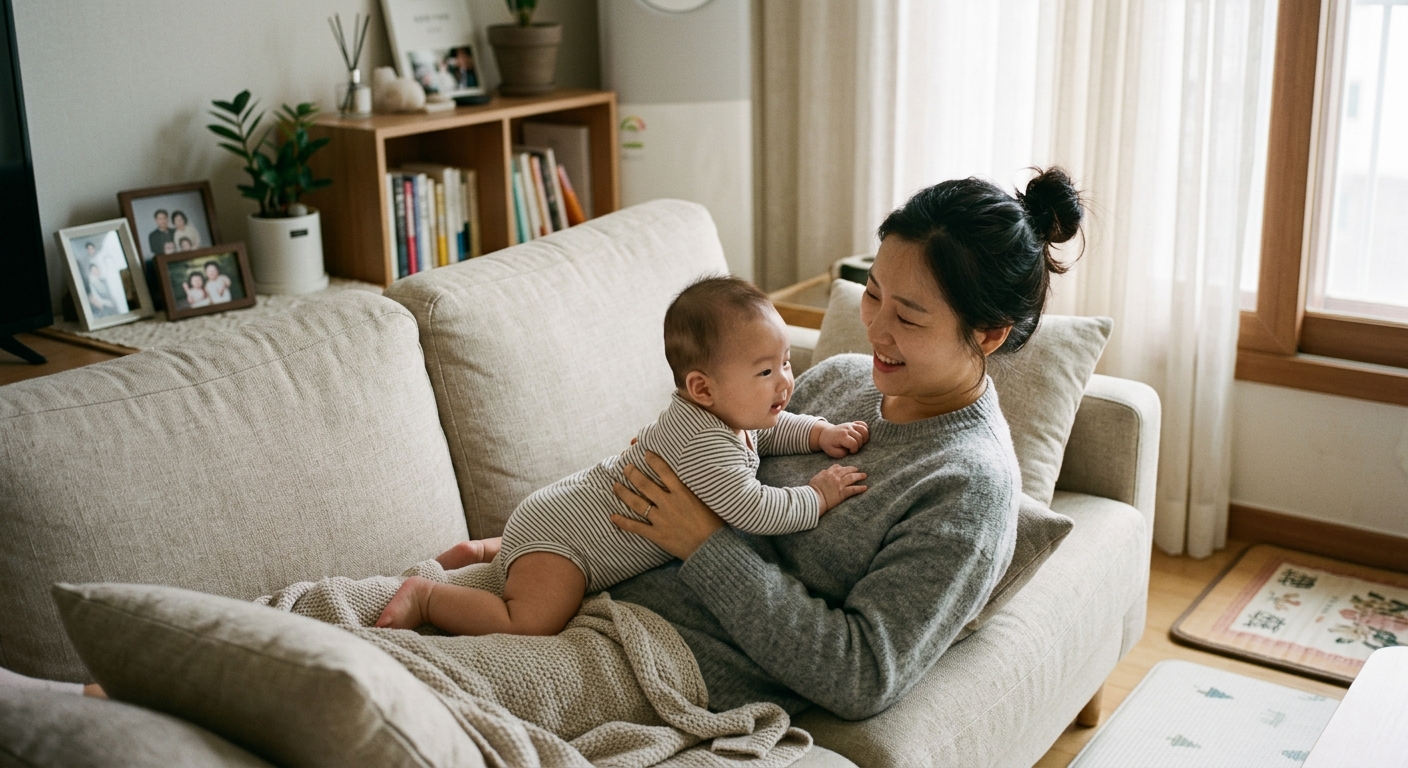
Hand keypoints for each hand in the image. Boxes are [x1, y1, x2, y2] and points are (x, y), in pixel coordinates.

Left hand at [610, 451, 724, 559]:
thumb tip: (694, 476)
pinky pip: (636, 527)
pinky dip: (623, 522)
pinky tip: (612, 516)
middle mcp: (669, 503)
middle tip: (625, 467)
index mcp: (683, 493)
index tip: (646, 454)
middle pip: (645, 484)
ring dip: (624, 493)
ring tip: (615, 485)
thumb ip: (697, 489)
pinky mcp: (657, 535)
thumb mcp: (708, 500)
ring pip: (637, 503)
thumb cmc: (715, 524)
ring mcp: (661, 519)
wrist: (712, 548)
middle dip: (633, 474)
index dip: (654, 461)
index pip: (665, 471)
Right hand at [808, 464, 866, 513]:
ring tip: (864, 475)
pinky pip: (854, 489)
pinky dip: (860, 488)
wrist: (814, 498)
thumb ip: (821, 475)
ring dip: (859, 476)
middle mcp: (835, 476)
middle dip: (853, 469)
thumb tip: (824, 473)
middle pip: (846, 470)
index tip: (845, 468)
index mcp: (827, 472)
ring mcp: (840, 484)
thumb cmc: (812, 491)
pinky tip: (865, 487)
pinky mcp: (843, 493)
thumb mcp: (815, 479)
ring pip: (852, 477)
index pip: (836, 467)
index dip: (842, 467)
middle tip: (857, 469)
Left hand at [818, 421, 868, 457]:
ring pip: (864, 430)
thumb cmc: (829, 444)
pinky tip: (861, 435)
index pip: (854, 444)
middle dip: (859, 445)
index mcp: (841, 436)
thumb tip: (851, 450)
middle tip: (853, 448)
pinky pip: (863, 424)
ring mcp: (850, 425)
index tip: (850, 452)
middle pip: (860, 438)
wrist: (825, 434)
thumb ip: (842, 453)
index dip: (854, 450)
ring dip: (864, 438)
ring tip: (859, 443)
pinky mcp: (852, 423)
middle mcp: (846, 429)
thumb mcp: (833, 452)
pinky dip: (865, 430)